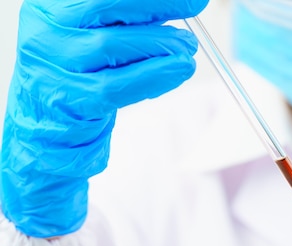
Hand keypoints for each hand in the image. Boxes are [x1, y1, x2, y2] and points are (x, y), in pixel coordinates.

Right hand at [0, 0, 206, 237]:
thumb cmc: (79, 81)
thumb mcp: (93, 42)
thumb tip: (176, 7)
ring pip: (111, 46)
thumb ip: (125, 23)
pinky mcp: (67, 101)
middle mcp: (45, 33)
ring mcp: (52, 67)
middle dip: (158, 9)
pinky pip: (115, 86)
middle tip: (193, 19)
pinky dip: (152, 77)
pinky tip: (177, 73)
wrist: (48, 134)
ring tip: (188, 52)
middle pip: (105, 7)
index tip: (191, 0)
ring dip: (160, 46)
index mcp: (50, 10)